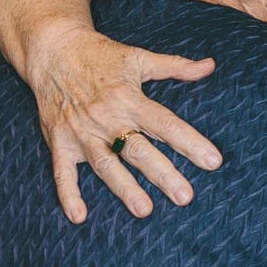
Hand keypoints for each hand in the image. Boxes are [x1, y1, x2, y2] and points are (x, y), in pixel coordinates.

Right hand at [20, 24, 220, 222]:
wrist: (53, 50)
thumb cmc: (100, 55)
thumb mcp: (139, 58)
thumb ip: (175, 66)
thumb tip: (210, 66)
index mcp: (130, 99)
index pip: (165, 124)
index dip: (190, 142)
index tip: (213, 161)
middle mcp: (107, 119)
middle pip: (138, 150)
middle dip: (163, 174)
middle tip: (185, 197)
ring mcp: (82, 132)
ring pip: (106, 164)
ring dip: (124, 188)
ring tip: (145, 210)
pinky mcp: (60, 142)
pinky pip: (63, 172)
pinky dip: (68, 194)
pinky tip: (79, 216)